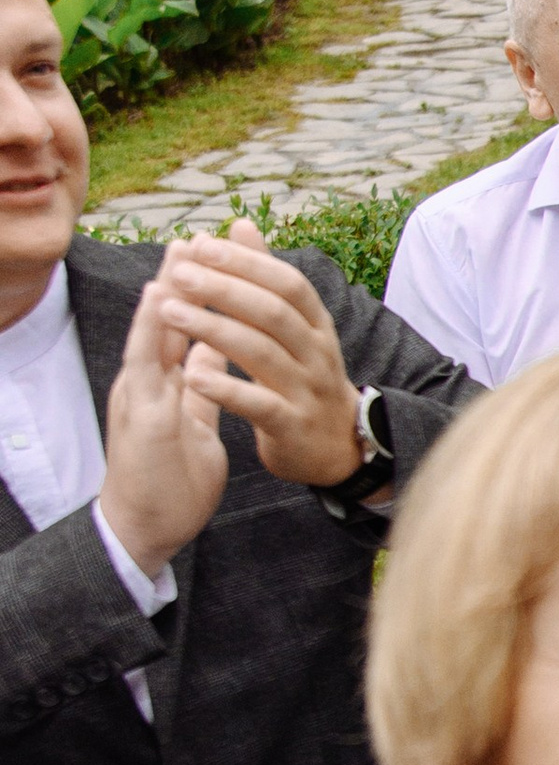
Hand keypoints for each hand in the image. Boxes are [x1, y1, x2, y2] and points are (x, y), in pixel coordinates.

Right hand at [97, 275, 226, 577]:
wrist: (143, 528)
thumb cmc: (169, 479)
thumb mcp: (191, 421)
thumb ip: (199, 386)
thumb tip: (212, 353)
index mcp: (163, 386)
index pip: (180, 332)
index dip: (196, 296)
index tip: (212, 258)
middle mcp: (147, 385)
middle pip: (162, 324)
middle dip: (179, 281)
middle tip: (192, 236)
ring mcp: (140, 398)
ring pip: (149, 336)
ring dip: (162, 295)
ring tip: (176, 256)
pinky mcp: (141, 416)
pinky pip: (145, 367)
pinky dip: (151, 333)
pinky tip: (160, 305)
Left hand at [154, 223, 366, 487]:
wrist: (338, 449)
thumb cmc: (304, 379)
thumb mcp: (295, 327)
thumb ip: (266, 278)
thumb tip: (241, 224)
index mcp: (316, 325)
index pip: (287, 283)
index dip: (246, 262)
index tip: (202, 245)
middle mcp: (317, 353)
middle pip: (273, 313)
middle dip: (224, 289)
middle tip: (179, 274)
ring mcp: (307, 391)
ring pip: (262, 354)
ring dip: (213, 329)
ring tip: (170, 313)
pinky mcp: (293, 427)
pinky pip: (259, 405)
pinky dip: (226, 389)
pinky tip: (192, 375)